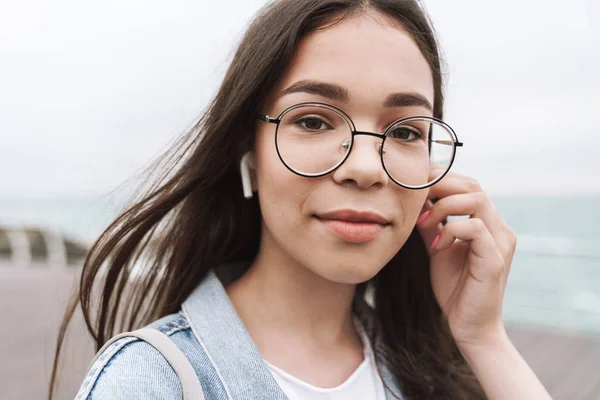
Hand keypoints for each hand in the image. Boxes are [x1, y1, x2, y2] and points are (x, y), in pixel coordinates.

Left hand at [415, 168, 517, 349]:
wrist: (469, 327)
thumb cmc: (454, 289)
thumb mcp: (437, 248)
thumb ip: (432, 225)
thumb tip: (416, 201)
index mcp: (487, 223)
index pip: (467, 185)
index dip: (440, 179)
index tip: (412, 185)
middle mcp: (499, 227)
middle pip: (472, 185)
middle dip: (439, 185)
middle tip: (414, 197)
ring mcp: (501, 241)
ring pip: (476, 200)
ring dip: (443, 206)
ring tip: (423, 222)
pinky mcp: (496, 258)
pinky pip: (474, 228)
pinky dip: (450, 230)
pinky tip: (437, 247)